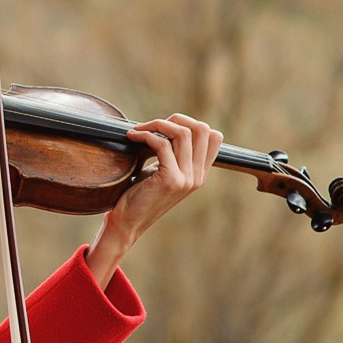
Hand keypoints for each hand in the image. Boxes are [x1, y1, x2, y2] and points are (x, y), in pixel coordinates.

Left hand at [86, 112, 222, 284]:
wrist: (127, 223)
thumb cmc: (140, 195)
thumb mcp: (163, 171)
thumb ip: (174, 153)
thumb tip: (169, 124)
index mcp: (199, 174)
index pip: (214, 137)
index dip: (190, 123)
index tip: (165, 127)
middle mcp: (198, 176)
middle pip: (203, 129)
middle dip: (175, 119)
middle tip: (152, 125)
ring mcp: (187, 179)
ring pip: (182, 133)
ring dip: (157, 125)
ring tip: (139, 130)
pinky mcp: (170, 180)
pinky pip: (162, 144)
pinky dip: (145, 135)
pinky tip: (133, 137)